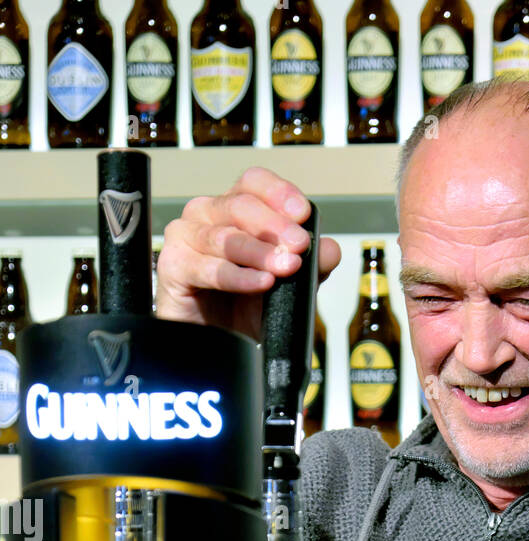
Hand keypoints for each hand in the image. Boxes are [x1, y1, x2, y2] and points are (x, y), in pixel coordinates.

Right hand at [157, 166, 341, 337]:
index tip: (302, 214)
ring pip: (224, 236)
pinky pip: (207, 268)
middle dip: (275, 227)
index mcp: (235, 208)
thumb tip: (329, 249)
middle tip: (299, 246)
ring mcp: (186, 237)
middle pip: (241, 205)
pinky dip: (237, 276)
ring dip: (259, 252)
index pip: (254, 182)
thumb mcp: (290, 286)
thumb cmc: (246, 308)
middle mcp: (208, 214)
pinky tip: (260, 283)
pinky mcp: (172, 266)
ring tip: (285, 268)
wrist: (220, 345)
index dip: (278, 193)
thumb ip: (312, 265)